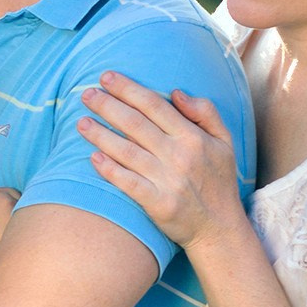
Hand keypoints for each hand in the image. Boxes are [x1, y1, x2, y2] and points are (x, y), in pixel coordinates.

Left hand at [78, 72, 244, 254]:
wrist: (219, 229)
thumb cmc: (218, 181)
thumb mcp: (225, 142)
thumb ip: (205, 112)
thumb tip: (176, 92)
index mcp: (193, 137)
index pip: (154, 105)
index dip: (128, 89)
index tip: (107, 77)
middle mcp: (179, 156)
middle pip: (135, 123)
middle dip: (107, 105)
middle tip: (86, 94)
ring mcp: (167, 180)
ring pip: (126, 151)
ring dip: (101, 134)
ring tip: (81, 122)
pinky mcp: (158, 204)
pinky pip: (128, 182)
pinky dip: (109, 169)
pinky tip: (93, 157)